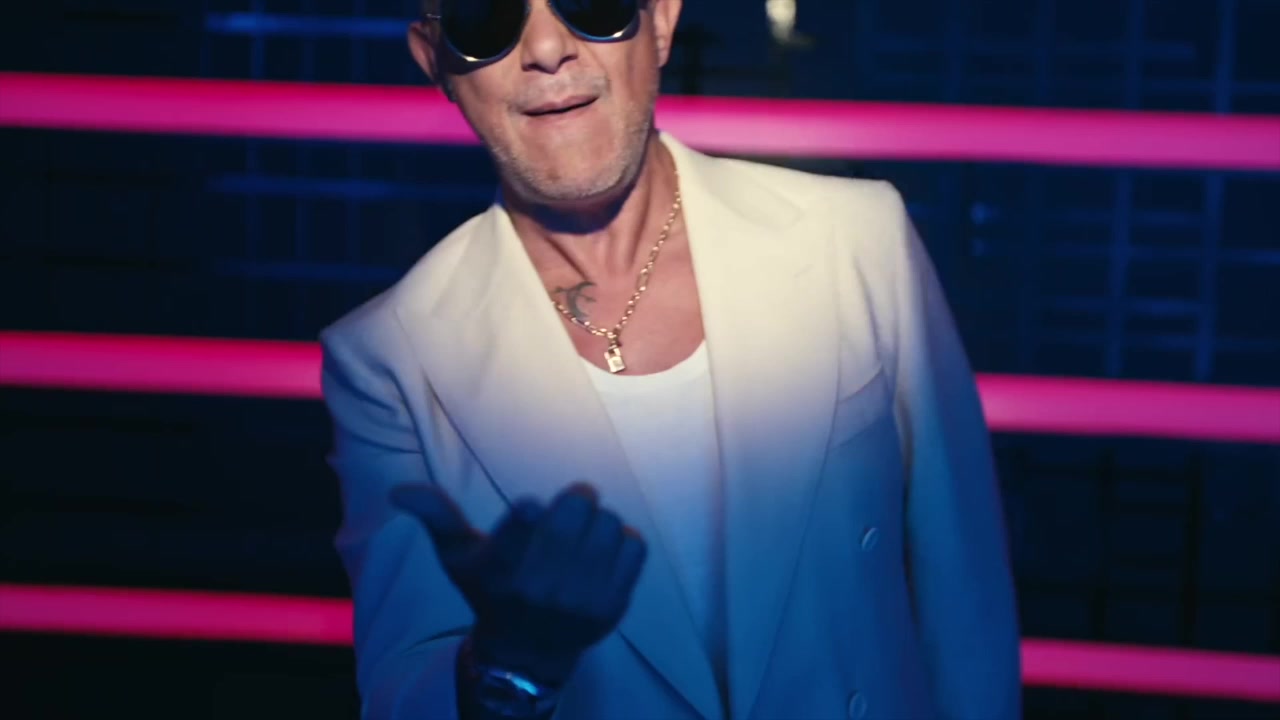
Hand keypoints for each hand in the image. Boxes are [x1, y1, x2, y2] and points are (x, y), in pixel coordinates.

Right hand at [391, 482, 646, 684]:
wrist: (527, 651)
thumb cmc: (489, 590)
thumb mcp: (457, 556)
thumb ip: (436, 516)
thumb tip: (399, 490)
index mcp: (500, 570)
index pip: (523, 530)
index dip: (529, 513)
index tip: (531, 508)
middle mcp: (540, 587)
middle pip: (577, 509)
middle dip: (577, 498)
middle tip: (572, 503)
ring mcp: (580, 600)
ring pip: (610, 524)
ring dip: (600, 520)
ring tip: (585, 532)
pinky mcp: (612, 606)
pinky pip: (634, 547)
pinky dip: (622, 541)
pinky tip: (603, 552)